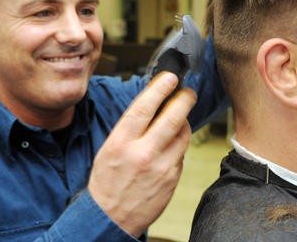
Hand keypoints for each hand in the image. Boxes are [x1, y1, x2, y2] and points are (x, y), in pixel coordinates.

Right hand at [87, 72, 195, 236]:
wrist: (110, 218)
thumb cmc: (107, 181)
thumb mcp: (110, 149)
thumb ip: (130, 128)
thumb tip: (152, 104)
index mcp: (121, 143)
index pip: (144, 108)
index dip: (160, 89)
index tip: (170, 77)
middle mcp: (142, 154)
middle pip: (172, 118)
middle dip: (184, 100)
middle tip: (188, 92)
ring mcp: (161, 167)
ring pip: (183, 134)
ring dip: (184, 122)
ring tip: (180, 118)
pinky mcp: (172, 179)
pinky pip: (182, 153)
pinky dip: (179, 144)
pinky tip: (170, 145)